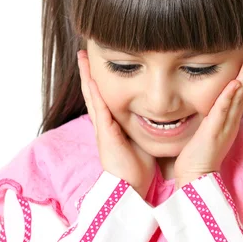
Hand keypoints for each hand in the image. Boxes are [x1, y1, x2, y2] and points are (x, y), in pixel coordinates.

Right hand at [77, 50, 156, 199]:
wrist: (130, 188)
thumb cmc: (138, 170)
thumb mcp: (142, 142)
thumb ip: (146, 129)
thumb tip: (160, 119)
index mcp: (112, 127)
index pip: (105, 98)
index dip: (101, 81)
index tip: (100, 64)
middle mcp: (104, 124)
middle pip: (94, 93)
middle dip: (89, 73)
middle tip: (84, 53)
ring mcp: (102, 127)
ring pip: (92, 96)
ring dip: (86, 76)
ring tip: (82, 56)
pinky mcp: (104, 132)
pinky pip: (98, 107)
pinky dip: (93, 91)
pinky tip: (91, 76)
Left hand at [173, 54, 242, 188]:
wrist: (194, 176)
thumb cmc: (200, 154)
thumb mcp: (210, 129)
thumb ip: (215, 116)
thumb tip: (215, 103)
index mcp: (229, 120)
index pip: (241, 95)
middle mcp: (230, 122)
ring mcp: (224, 127)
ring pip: (237, 99)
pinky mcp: (214, 132)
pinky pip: (223, 112)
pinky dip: (229, 97)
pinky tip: (235, 83)